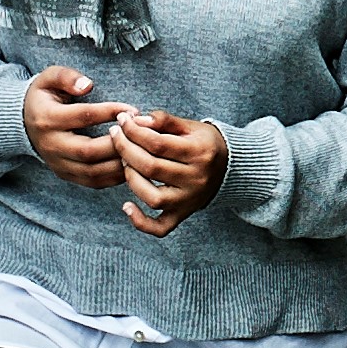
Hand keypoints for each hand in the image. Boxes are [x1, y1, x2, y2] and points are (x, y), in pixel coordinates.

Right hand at [24, 67, 128, 190]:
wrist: (24, 121)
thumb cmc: (44, 96)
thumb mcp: (49, 78)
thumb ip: (66, 77)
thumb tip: (87, 85)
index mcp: (47, 119)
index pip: (83, 117)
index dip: (110, 112)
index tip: (133, 109)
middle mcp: (51, 145)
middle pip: (88, 152)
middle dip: (118, 143)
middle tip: (141, 133)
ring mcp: (57, 164)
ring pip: (92, 172)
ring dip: (119, 164)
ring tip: (140, 150)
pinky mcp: (65, 175)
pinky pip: (93, 182)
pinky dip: (115, 177)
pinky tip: (131, 164)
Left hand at [114, 106, 228, 237]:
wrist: (231, 168)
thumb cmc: (205, 143)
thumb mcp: (190, 126)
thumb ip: (164, 121)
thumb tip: (136, 120)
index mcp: (199, 153)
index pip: (158, 143)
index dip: (134, 131)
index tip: (121, 121)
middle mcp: (196, 179)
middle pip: (151, 167)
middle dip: (126, 149)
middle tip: (115, 136)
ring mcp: (189, 200)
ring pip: (152, 197)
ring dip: (131, 179)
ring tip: (124, 163)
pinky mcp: (183, 214)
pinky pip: (160, 227)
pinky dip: (141, 222)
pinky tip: (126, 206)